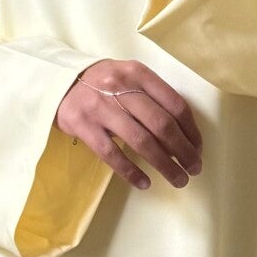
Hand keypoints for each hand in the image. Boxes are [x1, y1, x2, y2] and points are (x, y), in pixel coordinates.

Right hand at [56, 59, 202, 192]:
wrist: (58, 82)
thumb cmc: (103, 84)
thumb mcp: (129, 77)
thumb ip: (153, 96)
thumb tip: (184, 134)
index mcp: (138, 74)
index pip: (175, 104)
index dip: (191, 131)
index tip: (198, 148)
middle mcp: (121, 88)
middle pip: (162, 125)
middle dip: (183, 151)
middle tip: (194, 169)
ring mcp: (100, 108)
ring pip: (141, 141)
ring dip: (164, 165)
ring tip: (178, 179)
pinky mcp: (83, 126)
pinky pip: (112, 154)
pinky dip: (131, 172)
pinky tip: (145, 183)